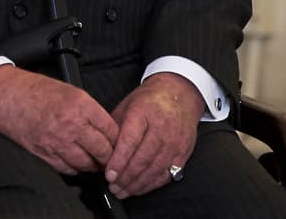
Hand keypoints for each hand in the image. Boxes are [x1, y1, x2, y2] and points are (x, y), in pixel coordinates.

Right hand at [0, 65, 118, 174]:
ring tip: (92, 160)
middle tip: (108, 155)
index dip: (117, 139)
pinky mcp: (44, 153)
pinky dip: (74, 169)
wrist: (3, 95)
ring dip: (92, 164)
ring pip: (87, 163)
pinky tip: (74, 162)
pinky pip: (67, 169)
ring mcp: (57, 140)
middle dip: (108, 156)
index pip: (112, 130)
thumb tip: (105, 128)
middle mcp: (71, 124)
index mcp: (80, 104)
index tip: (117, 142)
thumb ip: (88, 110)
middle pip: (103, 150)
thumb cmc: (32, 89)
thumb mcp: (68, 90)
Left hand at [104, 72, 203, 198]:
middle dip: (126, 177)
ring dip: (137, 184)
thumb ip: (114, 127)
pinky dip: (152, 184)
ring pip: (155, 169)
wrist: (179, 94)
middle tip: (113, 187)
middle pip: (143, 159)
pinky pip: (167, 173)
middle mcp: (161, 128)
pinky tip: (140, 188)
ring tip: (123, 191)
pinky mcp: (183, 153)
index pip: (130, 141)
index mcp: (143, 113)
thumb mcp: (126, 105)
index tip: (108, 174)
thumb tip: (102, 149)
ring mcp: (174, 142)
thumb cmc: (150, 100)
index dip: (118, 160)